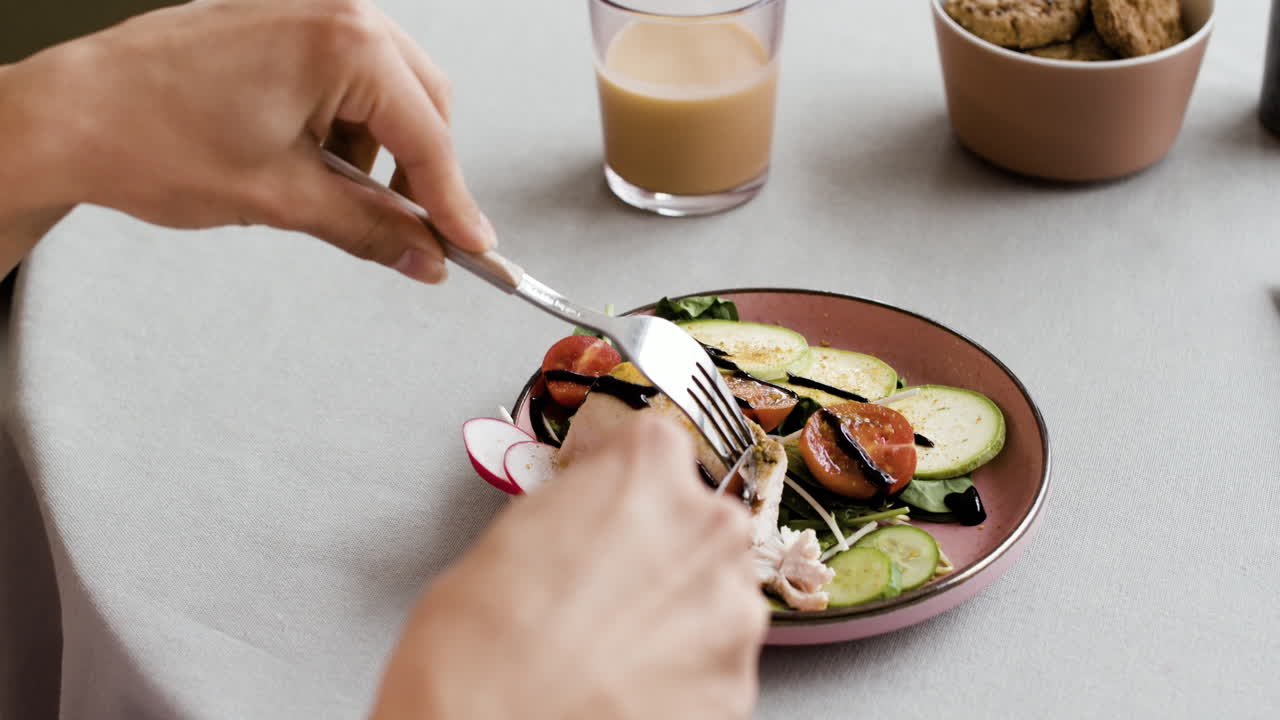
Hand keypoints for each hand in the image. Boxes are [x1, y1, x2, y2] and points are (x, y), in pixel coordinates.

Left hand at [17, 0, 491, 281]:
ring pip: (386, 94)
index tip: (474, 247)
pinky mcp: (278, 28)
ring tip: (333, 197)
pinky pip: (344, 81)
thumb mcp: (282, 198)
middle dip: (420, 173)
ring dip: (379, 153)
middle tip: (417, 233)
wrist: (66, 117)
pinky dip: (344, 129)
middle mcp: (332, 13)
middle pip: (422, 105)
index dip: (454, 202)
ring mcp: (304, 14)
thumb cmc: (150, 138)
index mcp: (343, 42)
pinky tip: (309, 164)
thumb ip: (370, 229)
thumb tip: (424, 253)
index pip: (428, 135)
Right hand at [372, 415, 767, 719]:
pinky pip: (717, 659)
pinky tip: (629, 682)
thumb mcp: (509, 534)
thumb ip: (576, 509)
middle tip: (604, 582)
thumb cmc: (474, 644)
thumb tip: (585, 520)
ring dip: (677, 608)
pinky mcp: (738, 683)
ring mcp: (732, 609)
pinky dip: (684, 668)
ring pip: (715, 591)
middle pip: (697, 520)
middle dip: (658, 545)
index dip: (621, 477)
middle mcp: (707, 528)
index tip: (607, 494)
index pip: (657, 447)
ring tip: (613, 643)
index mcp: (646, 470)